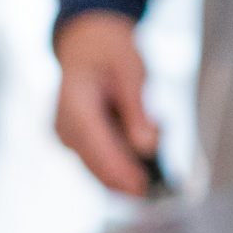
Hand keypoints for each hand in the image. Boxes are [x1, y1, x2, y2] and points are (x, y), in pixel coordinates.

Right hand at [53, 12, 157, 194]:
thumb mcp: (131, 68)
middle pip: (99, 166)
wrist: (88, 45)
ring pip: (105, 172)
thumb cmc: (111, 52)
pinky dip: (130, 163)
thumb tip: (147, 146)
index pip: (96, 146)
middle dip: (133, 174)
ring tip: (156, 131)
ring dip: (135, 168)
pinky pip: (108, 167)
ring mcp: (70, 139)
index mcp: (73, 103)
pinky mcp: (81, 147)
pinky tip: (148, 141)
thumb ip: (137, 107)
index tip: (145, 188)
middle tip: (166, 171)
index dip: (120, 170)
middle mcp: (65, 126)